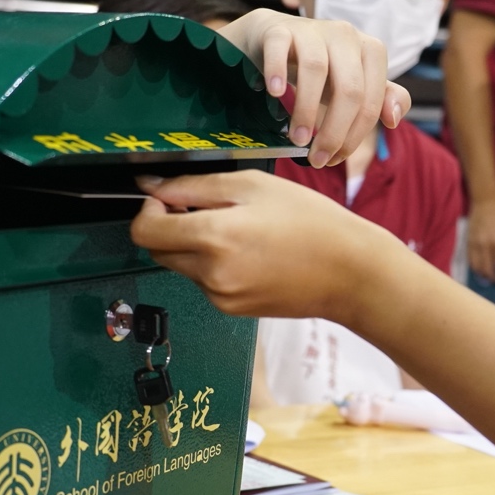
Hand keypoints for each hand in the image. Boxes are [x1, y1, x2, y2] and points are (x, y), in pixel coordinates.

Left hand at [131, 171, 406, 322]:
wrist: (350, 273)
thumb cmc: (312, 222)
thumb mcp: (253, 186)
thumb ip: (194, 186)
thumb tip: (151, 186)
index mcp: (213, 237)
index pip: (144, 231)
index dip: (148, 210)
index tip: (168, 199)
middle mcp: (211, 273)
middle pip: (158, 250)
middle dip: (169, 227)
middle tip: (205, 209)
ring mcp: (221, 296)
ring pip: (183, 266)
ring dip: (195, 247)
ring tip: (241, 231)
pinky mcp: (232, 309)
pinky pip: (206, 282)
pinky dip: (216, 266)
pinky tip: (251, 253)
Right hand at [218, 8, 411, 168]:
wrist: (276, 39)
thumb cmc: (322, 69)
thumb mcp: (354, 85)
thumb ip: (381, 100)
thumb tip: (394, 120)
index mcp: (371, 50)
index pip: (370, 102)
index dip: (354, 137)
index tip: (334, 160)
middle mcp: (346, 35)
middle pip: (349, 89)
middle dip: (334, 131)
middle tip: (317, 159)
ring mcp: (313, 29)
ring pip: (315, 69)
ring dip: (306, 110)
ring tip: (297, 139)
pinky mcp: (280, 29)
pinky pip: (280, 47)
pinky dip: (277, 71)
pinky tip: (275, 93)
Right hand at [466, 199, 494, 283]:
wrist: (486, 201)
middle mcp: (486, 245)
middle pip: (488, 270)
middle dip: (494, 279)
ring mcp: (475, 244)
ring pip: (477, 268)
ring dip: (483, 276)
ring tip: (489, 277)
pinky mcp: (468, 243)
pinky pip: (470, 261)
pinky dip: (475, 269)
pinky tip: (480, 270)